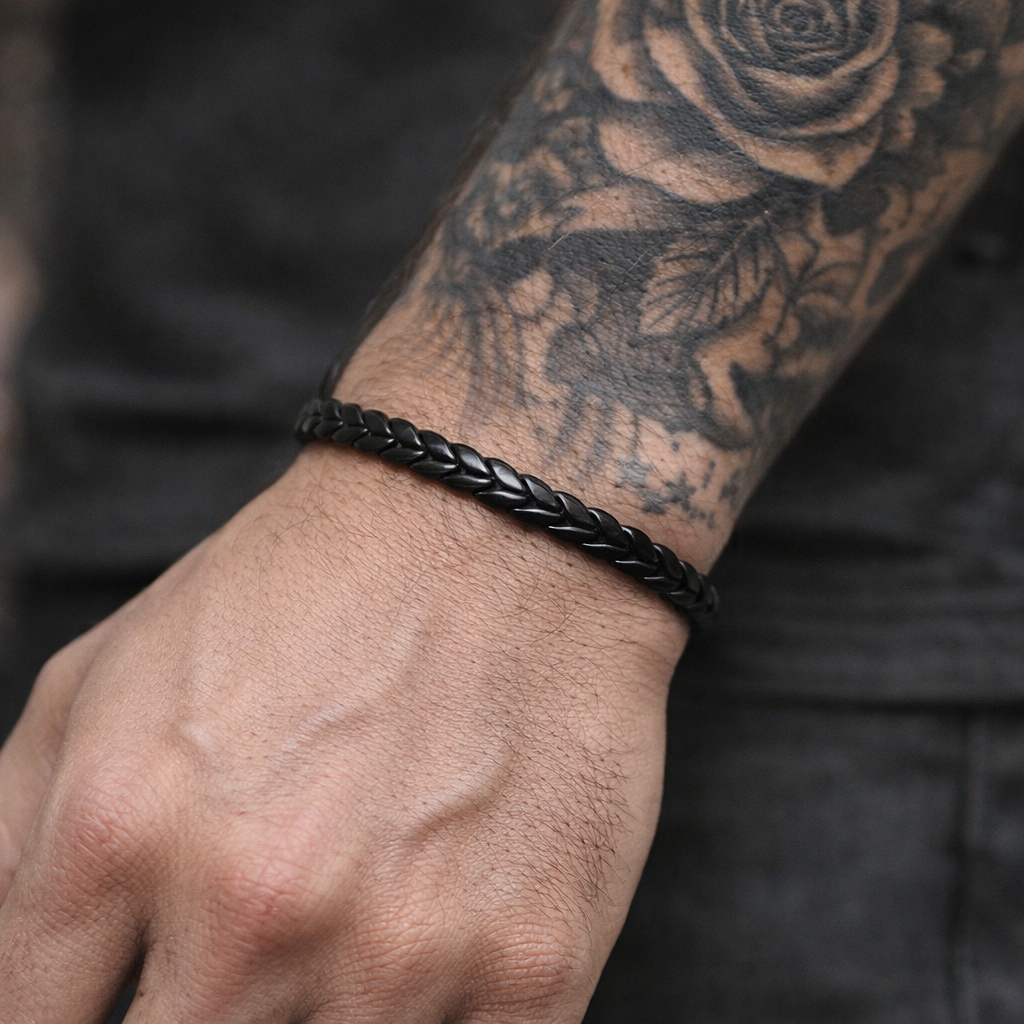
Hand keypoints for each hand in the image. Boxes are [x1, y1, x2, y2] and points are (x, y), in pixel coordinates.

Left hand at [0, 445, 683, 1022]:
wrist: (495, 532)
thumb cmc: (305, 590)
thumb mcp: (107, 671)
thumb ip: (12, 836)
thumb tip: (9, 974)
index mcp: (117, 830)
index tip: (126, 991)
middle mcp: (253, 909)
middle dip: (190, 1020)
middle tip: (242, 954)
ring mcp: (402, 950)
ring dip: (315, 1022)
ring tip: (338, 933)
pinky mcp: (531, 965)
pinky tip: (421, 969)